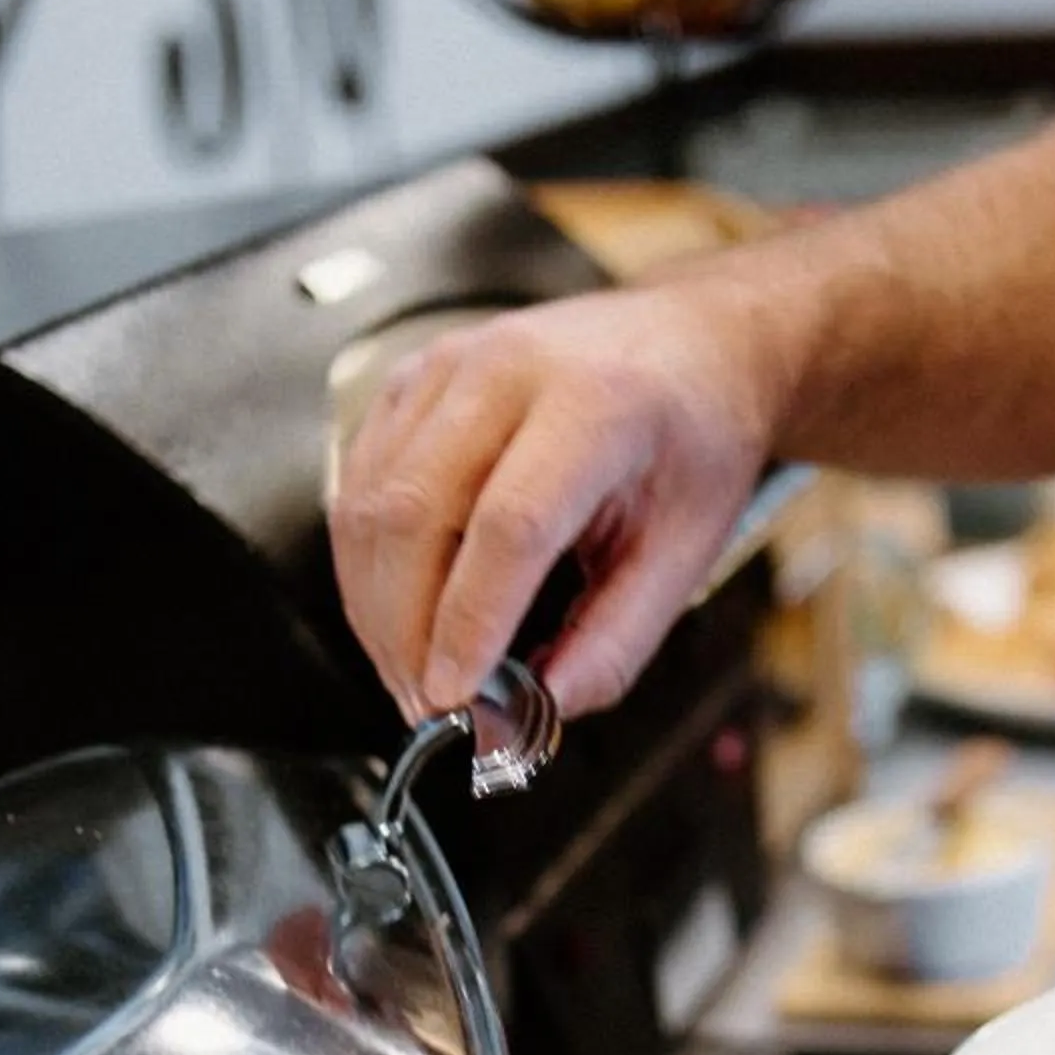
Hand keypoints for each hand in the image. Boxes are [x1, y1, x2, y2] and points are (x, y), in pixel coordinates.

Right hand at [329, 280, 780, 719]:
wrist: (692, 344)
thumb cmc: (694, 439)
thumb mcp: (688, 549)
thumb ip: (617, 639)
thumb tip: (544, 707)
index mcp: (598, 404)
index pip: (510, 525)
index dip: (471, 622)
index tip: (456, 698)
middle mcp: (510, 368)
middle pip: (416, 514)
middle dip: (406, 632)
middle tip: (427, 710)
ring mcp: (449, 368)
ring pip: (370, 504)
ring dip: (376, 609)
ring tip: (411, 676)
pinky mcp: (412, 382)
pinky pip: (360, 484)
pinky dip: (366, 566)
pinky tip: (399, 615)